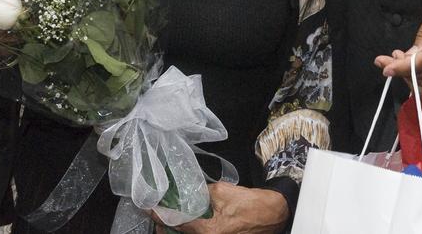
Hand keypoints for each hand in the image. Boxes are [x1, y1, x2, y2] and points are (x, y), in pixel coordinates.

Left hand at [154, 183, 288, 233]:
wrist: (273, 215)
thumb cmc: (251, 204)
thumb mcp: (221, 191)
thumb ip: (199, 194)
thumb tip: (186, 194)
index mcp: (207, 230)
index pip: (175, 223)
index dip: (159, 215)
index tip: (148, 208)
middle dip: (166, 226)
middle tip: (158, 214)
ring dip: (179, 229)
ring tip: (172, 217)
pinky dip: (191, 230)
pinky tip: (189, 221)